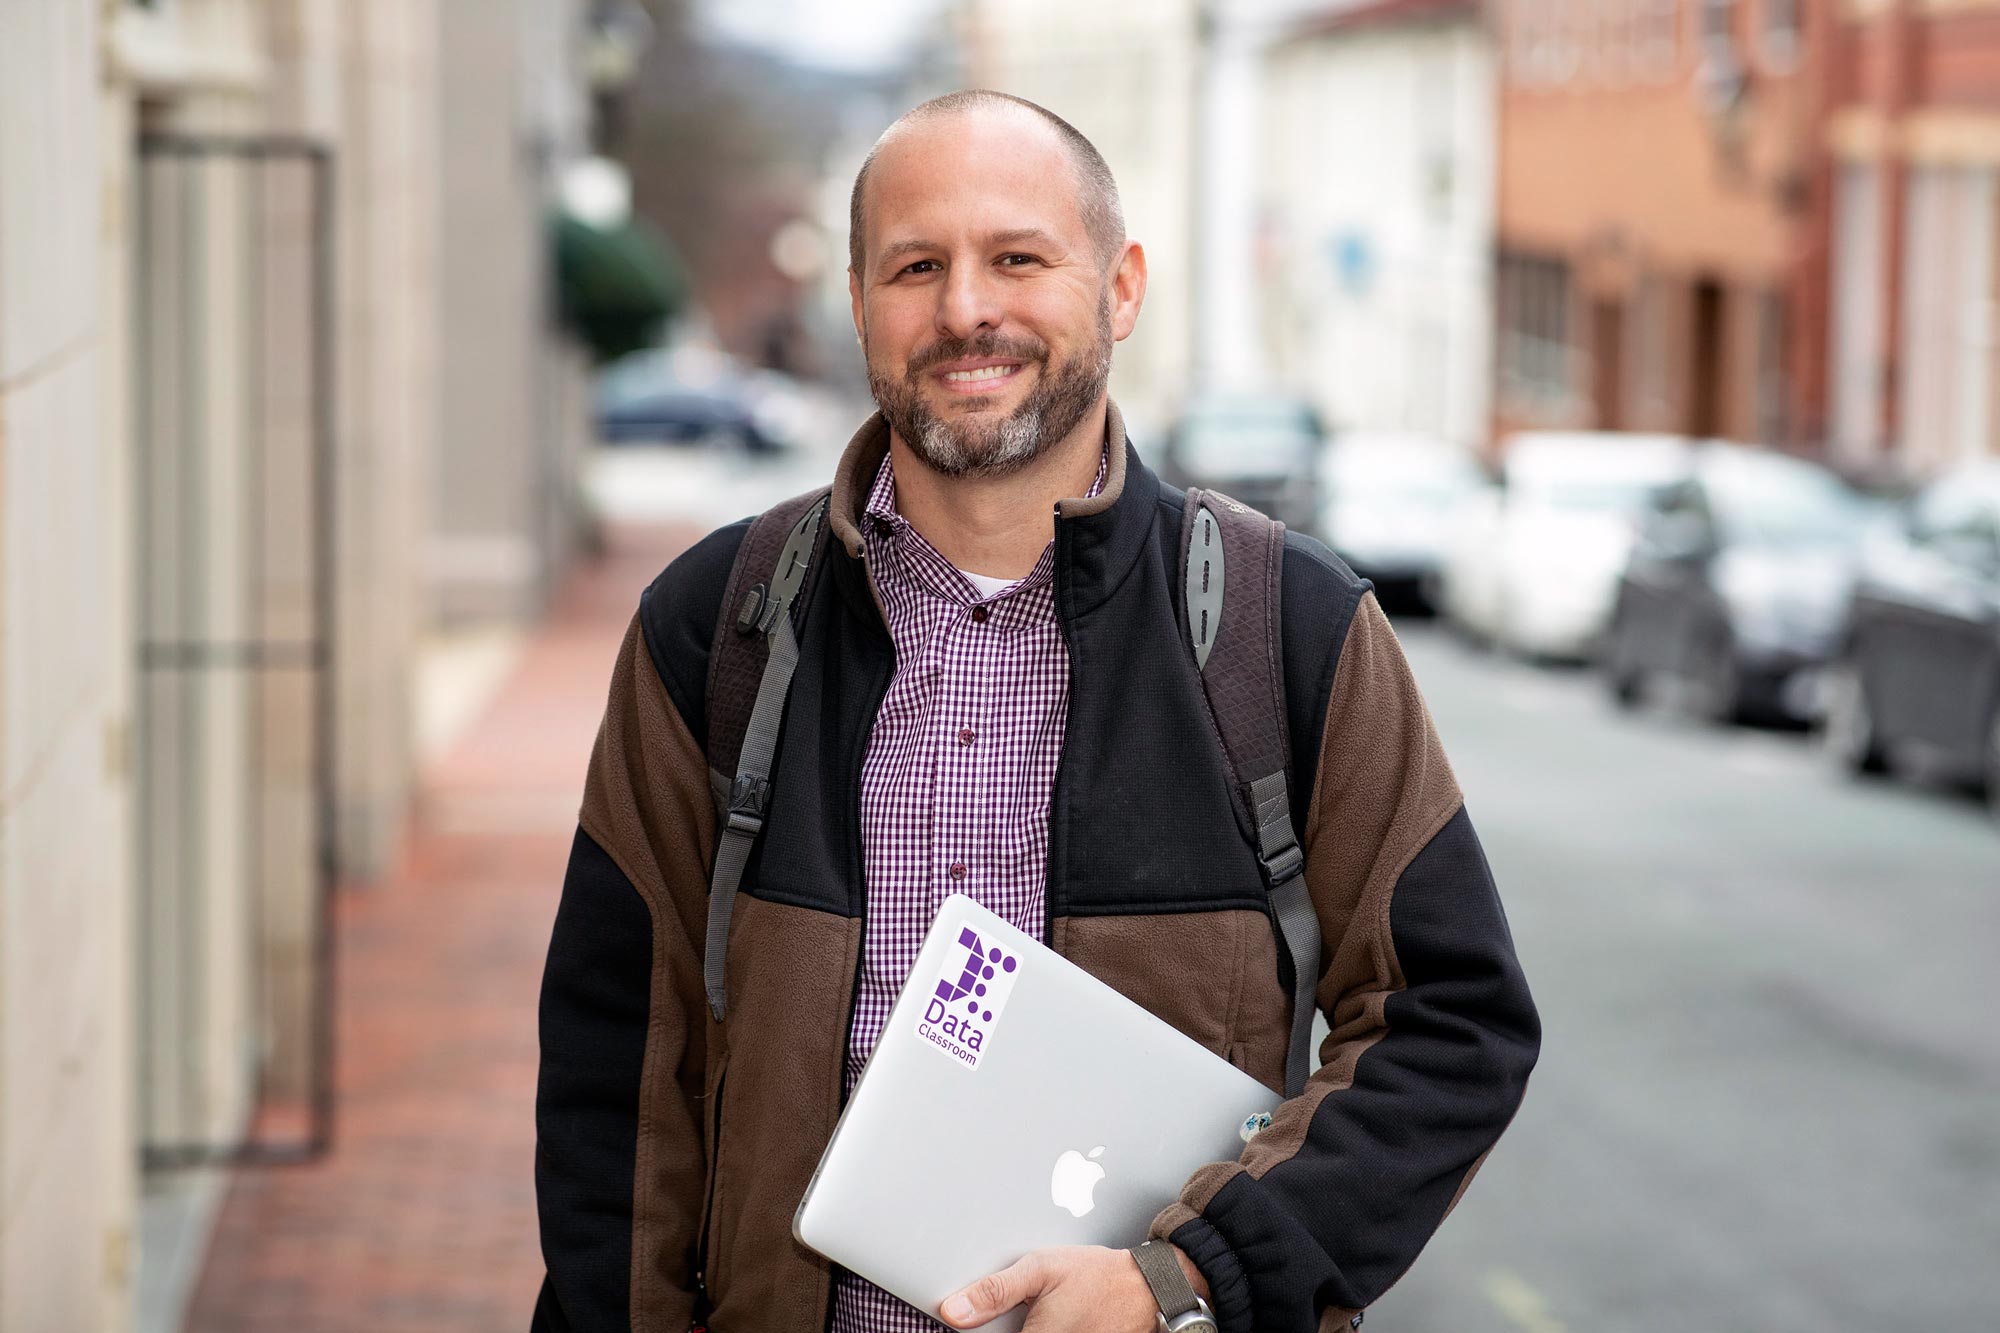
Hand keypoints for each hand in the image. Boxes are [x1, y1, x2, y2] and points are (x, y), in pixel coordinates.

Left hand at [938, 1243, 1210, 1330]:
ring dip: (1028, 1328)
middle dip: (1010, 1328)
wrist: (1145, 1287)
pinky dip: (1045, 1330)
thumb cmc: (1096, 1276)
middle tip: (1028, 1309)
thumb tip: (953, 1311)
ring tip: (1041, 1314)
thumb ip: (994, 1292)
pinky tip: (1051, 1320)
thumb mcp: (1041, 1269)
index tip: (973, 1326)